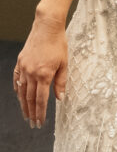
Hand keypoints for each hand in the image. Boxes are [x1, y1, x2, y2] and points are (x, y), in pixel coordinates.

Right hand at [13, 12, 68, 127]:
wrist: (47, 27)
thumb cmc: (58, 44)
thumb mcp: (64, 63)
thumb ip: (61, 82)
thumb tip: (60, 99)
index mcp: (44, 75)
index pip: (41, 100)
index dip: (41, 113)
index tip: (40, 123)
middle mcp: (31, 73)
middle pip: (29, 99)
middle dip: (32, 113)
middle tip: (33, 124)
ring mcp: (23, 68)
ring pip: (22, 91)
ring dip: (23, 105)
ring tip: (26, 115)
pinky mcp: (20, 62)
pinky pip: (17, 80)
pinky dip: (18, 90)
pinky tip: (19, 97)